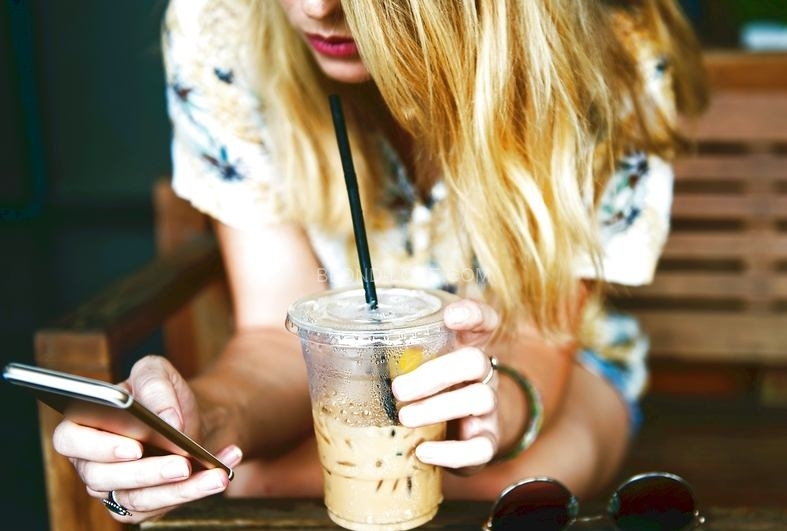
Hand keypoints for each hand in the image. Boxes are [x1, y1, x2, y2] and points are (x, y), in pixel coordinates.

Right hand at [51, 355, 242, 522]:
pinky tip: (221, 473)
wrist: (189, 417)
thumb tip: (167, 419)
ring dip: (181, 489)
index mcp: (83, 425)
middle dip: (148, 472)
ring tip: (216, 475)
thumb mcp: (157, 373)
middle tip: (182, 464)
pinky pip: (163, 506)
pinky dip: (197, 490)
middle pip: (105, 477)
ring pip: (138, 499)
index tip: (135, 447)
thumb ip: (155, 385)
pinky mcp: (141, 506)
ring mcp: (114, 488)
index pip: (71, 440)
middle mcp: (92, 462)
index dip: (98, 447)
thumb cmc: (162, 395)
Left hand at [391, 299, 499, 470]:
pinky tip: (423, 451)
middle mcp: (482, 375)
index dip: (472, 314)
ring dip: (437, 408)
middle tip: (398, 389)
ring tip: (404, 418)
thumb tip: (320, 342)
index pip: (484, 321)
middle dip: (435, 373)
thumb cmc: (426, 393)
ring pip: (479, 399)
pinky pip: (480, 447)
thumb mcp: (413, 368)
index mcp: (464, 348)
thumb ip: (387, 354)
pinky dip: (451, 452)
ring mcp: (488, 409)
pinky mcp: (486, 441)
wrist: (458, 436)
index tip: (450, 316)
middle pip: (474, 360)